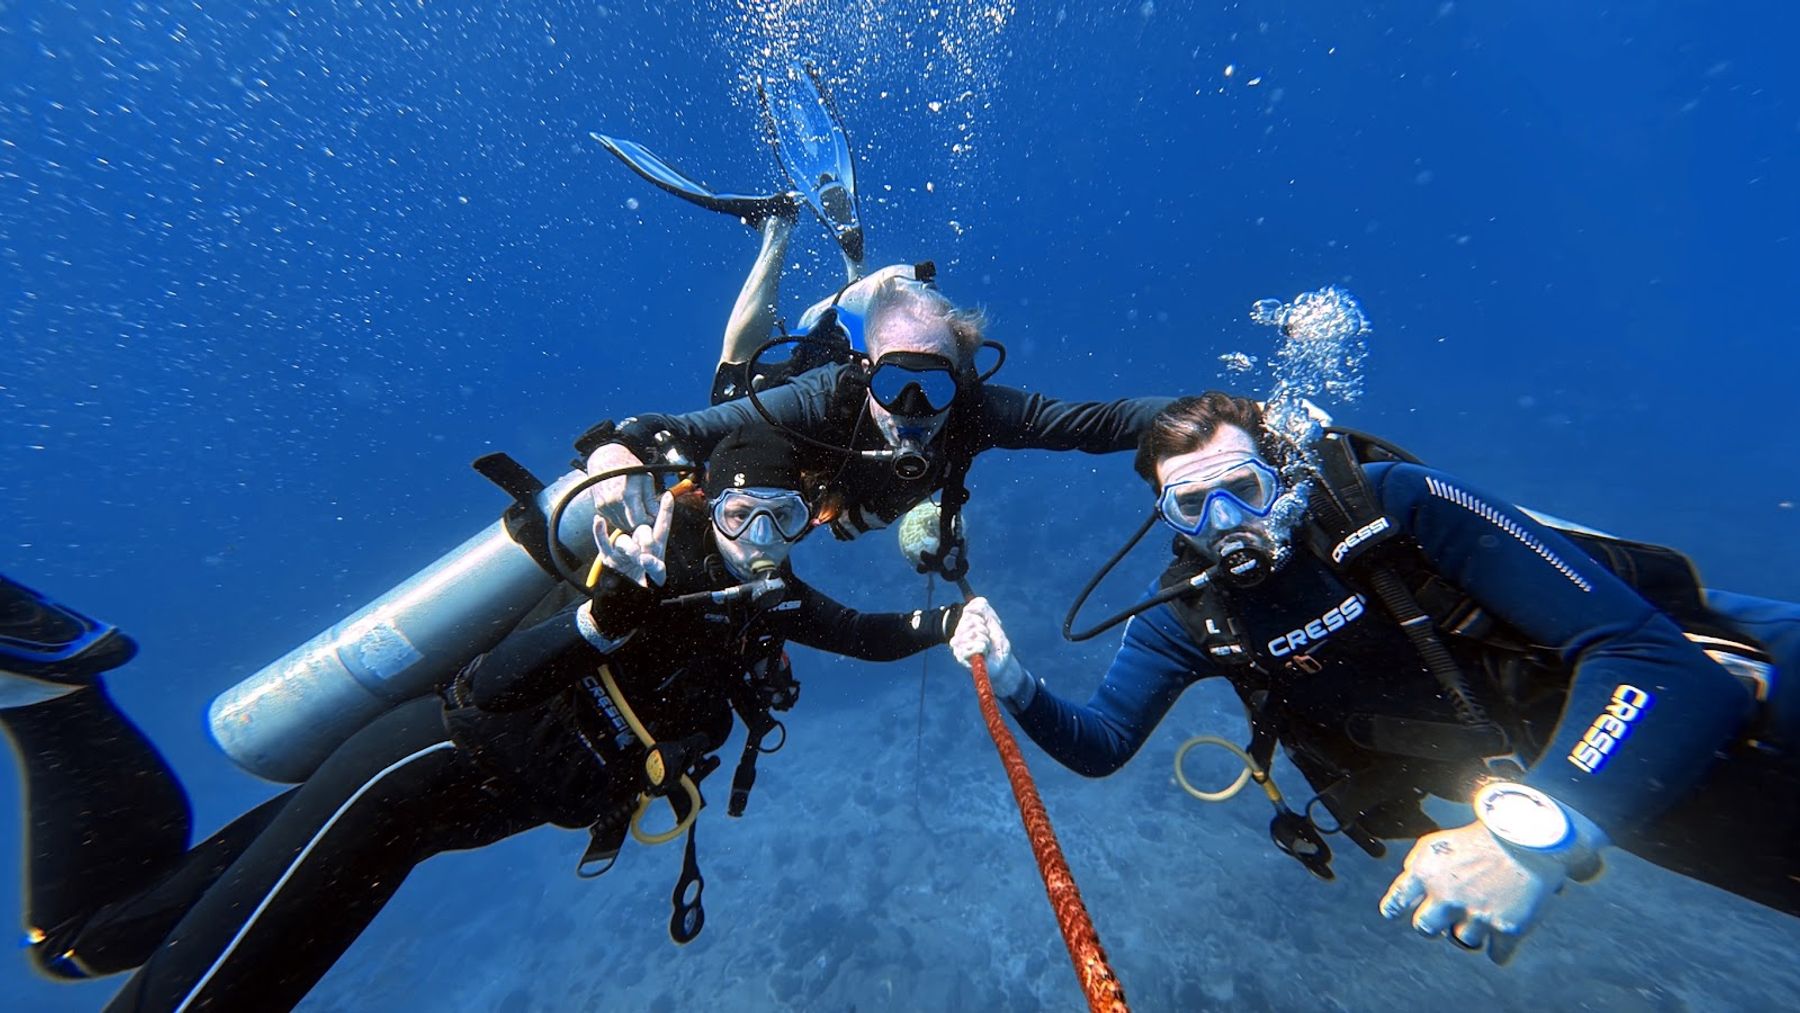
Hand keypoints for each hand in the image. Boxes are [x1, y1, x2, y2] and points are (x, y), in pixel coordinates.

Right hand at [587, 442, 659, 535]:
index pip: (640, 521)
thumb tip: (656, 516)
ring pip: (621, 525)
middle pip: (630, 526)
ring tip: (636, 509)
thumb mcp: (646, 479)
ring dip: (630, 522)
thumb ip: (651, 501)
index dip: (648, 521)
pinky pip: (613, 520)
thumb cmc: (629, 466)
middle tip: (645, 514)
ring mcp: (604, 506)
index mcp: (628, 495)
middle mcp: (614, 502)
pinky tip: (626, 507)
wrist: (605, 459)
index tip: (651, 515)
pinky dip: (621, 518)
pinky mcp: (599, 507)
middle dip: (639, 523)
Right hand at [592, 491, 673, 588]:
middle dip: (646, 541)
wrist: (629, 595)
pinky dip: (600, 531)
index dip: (665, 511)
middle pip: (642, 531)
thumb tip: (645, 559)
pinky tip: (598, 521)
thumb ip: (655, 567)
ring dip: (629, 549)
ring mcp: (623, 549)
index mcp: (654, 545)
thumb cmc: (647, 582)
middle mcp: (638, 543)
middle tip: (646, 556)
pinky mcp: (609, 557)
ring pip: (624, 541)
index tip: (668, 496)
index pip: (661, 525)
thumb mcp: (656, 575)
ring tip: (635, 560)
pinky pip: (603, 542)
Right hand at [948, 597, 1031, 707]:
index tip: (986, 626)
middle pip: (971, 621)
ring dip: (985, 640)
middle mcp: (957, 633)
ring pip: (974, 633)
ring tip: (985, 647)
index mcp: (963, 623)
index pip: (970, 610)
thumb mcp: (992, 619)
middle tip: (986, 639)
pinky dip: (983, 648)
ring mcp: (957, 645)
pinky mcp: (960, 656)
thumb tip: (968, 607)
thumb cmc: (996, 641)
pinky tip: (983, 653)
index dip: (983, 618)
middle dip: (984, 629)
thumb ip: (981, 606)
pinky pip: (974, 645)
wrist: (1002, 660)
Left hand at [1379, 820, 1597, 964]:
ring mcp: (1477, 915)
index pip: (1396, 902)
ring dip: (1473, 928)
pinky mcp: (1507, 929)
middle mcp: (1447, 897)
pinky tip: (1505, 927)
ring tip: (1489, 905)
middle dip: (1433, 926)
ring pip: (1464, 941)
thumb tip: (1406, 886)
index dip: (1394, 909)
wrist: (1532, 840)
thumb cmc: (1482, 840)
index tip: (1394, 913)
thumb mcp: (1440, 843)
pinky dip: (1500, 947)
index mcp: (1427, 874)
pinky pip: (1496, 956)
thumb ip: (1417, 864)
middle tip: (1446, 917)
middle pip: (1425, 929)